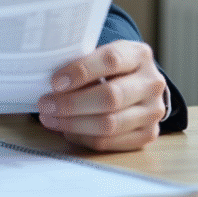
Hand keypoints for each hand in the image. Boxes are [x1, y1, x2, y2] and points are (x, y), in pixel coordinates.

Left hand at [37, 41, 166, 151]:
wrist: (139, 85)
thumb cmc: (109, 68)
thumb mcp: (100, 54)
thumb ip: (81, 61)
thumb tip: (44, 76)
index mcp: (139, 54)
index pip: (111, 60)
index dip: (81, 71)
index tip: (54, 82)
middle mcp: (152, 83)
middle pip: (110, 97)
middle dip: (72, 103)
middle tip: (45, 104)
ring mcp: (153, 111)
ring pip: (110, 123)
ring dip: (73, 124)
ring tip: (50, 119)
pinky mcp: (149, 134)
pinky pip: (111, 142)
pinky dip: (84, 138)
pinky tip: (67, 130)